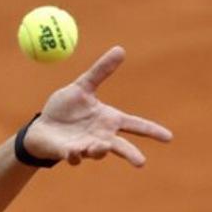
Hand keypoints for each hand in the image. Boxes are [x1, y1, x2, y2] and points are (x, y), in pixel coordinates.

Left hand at [24, 46, 172, 166]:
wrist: (43, 126)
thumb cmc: (65, 108)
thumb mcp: (83, 86)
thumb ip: (100, 71)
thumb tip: (120, 49)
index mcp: (109, 120)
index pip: (135, 125)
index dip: (152, 131)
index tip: (168, 137)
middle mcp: (101, 136)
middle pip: (121, 147)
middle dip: (131, 154)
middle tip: (141, 162)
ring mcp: (86, 146)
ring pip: (98, 152)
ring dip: (100, 150)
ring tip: (102, 146)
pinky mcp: (69, 153)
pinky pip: (75, 156)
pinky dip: (76, 155)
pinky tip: (74, 152)